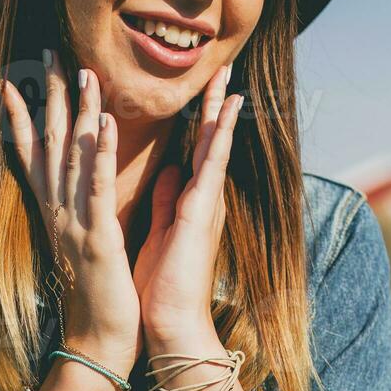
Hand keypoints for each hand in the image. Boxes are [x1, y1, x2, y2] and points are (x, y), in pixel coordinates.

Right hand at [1, 52, 140, 373]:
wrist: (99, 341)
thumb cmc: (100, 296)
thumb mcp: (88, 244)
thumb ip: (84, 212)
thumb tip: (84, 188)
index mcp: (56, 213)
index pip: (35, 154)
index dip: (23, 115)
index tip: (15, 79)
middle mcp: (57, 211)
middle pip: (49, 143)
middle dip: (49, 95)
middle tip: (49, 51)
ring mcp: (75, 223)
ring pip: (72, 157)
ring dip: (76, 111)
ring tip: (81, 70)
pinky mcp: (98, 237)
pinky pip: (98, 188)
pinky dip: (99, 154)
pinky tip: (103, 123)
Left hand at [132, 64, 243, 345]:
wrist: (171, 324)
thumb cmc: (163, 287)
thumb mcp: (162, 231)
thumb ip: (168, 200)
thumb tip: (170, 172)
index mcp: (191, 202)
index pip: (197, 150)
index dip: (201, 118)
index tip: (203, 87)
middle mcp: (204, 198)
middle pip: (212, 140)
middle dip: (216, 104)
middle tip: (222, 67)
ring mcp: (207, 204)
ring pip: (217, 145)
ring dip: (221, 110)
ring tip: (229, 75)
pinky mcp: (202, 213)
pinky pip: (211, 166)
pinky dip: (219, 137)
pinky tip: (225, 112)